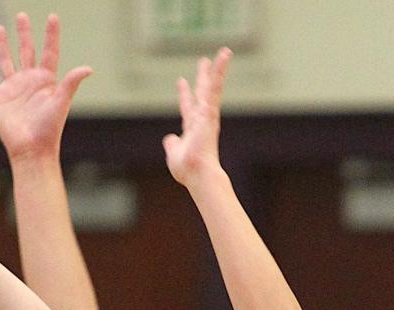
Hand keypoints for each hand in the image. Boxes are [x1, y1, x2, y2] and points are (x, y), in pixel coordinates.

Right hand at [0, 12, 91, 161]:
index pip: (49, 52)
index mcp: (46, 80)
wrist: (31, 150)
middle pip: (26, 51)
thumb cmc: (48, 130)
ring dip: (2, 45)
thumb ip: (71, 83)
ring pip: (6, 61)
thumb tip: (88, 69)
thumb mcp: (61, 103)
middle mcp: (29, 81)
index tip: (53, 17)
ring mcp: (13, 89)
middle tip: (22, 16)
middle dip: (24, 33)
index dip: (51, 35)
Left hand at [162, 48, 231, 187]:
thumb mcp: (173, 154)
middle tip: (204, 61)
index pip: (188, 107)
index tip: (181, 81)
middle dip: (202, 77)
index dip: (184, 94)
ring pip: (212, 87)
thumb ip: (172, 145)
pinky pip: (215, 86)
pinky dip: (219, 71)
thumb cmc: (187, 169)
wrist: (197, 173)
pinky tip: (224, 56)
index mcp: (192, 129)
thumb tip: (169, 139)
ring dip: (218, 69)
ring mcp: (207, 114)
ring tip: (224, 52)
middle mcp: (201, 119)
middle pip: (202, 93)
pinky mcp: (211, 110)